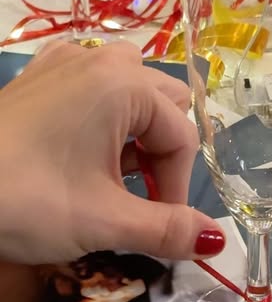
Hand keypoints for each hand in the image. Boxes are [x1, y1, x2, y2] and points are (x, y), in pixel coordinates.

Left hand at [0, 41, 224, 263]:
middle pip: (165, 103)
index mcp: (125, 86)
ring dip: (138, 126)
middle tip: (138, 196)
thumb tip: (217, 242)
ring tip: (115, 167)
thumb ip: (168, 230)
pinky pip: (93, 75)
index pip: (181, 138)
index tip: (160, 227)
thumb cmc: (25, 199)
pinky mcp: (40, 72)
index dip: (178, 188)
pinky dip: (103, 104)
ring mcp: (67, 59)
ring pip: (132, 84)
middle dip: (163, 152)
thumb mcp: (103, 221)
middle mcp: (102, 60)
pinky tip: (85, 135)